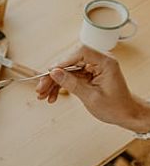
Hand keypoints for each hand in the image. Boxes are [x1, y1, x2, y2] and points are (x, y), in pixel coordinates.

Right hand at [35, 45, 149, 131]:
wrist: (124, 114)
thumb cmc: (114, 107)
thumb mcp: (91, 97)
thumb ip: (72, 83)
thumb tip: (54, 72)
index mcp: (105, 62)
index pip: (81, 51)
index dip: (63, 60)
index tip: (51, 73)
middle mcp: (98, 61)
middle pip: (69, 61)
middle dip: (53, 75)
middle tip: (41, 88)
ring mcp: (92, 67)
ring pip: (66, 69)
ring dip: (53, 82)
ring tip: (43, 95)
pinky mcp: (87, 74)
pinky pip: (69, 76)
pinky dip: (59, 85)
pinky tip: (52, 96)